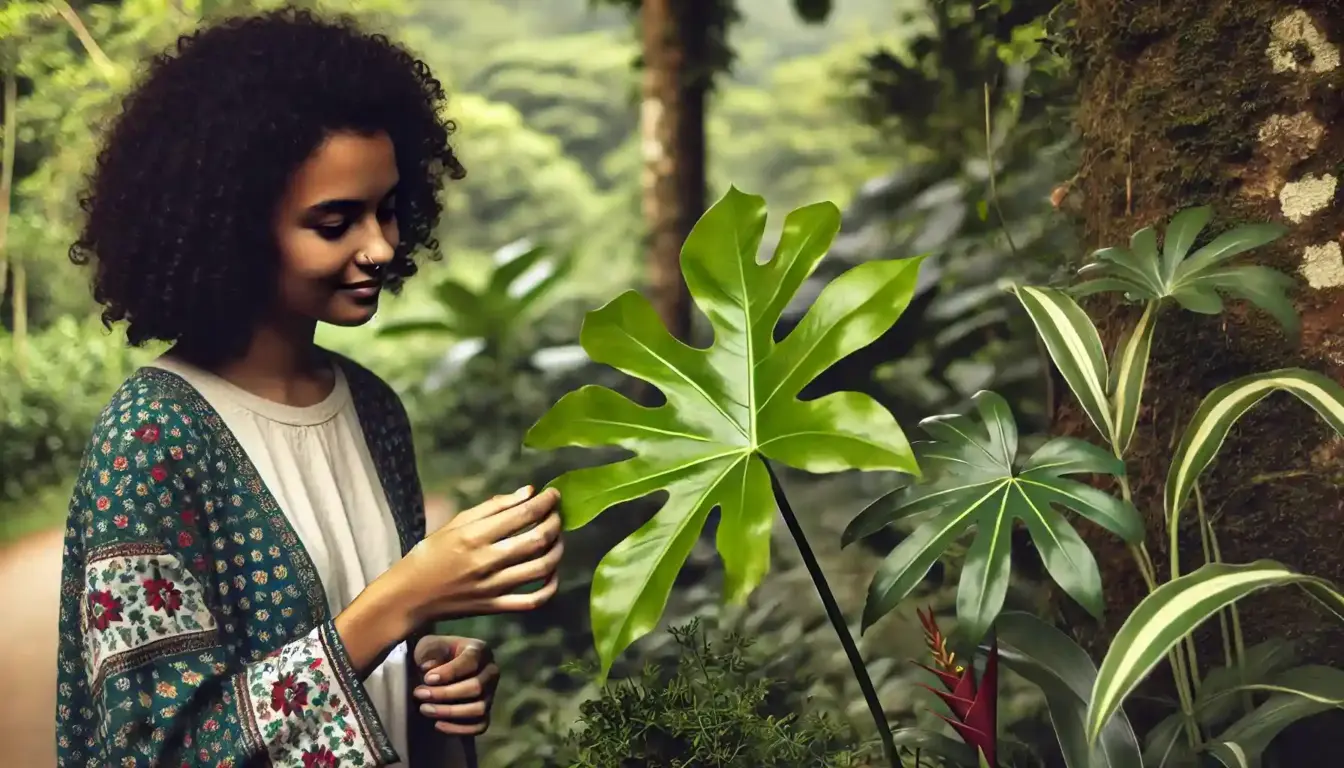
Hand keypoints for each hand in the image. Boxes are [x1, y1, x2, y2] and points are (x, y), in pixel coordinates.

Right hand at [392, 485, 562, 622]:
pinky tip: (552, 573)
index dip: (545, 502)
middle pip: (537, 539)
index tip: (554, 495)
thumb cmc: (431, 554)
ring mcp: (493, 587)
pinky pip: (533, 600)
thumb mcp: (455, 523)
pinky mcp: (495, 607)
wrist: (410, 596)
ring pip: (541, 568)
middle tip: (557, 515)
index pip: (523, 514)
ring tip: (558, 539)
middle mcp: (486, 561)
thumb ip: (493, 507)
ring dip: (557, 550)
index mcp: (474, 536)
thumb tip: (529, 492)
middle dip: (555, 523)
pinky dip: (550, 587)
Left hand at [412, 635, 497, 735]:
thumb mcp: (430, 646)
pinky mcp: (485, 712)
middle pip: (476, 687)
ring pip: (479, 709)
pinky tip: (438, 724)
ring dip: (450, 712)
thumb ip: (430, 653)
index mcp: (479, 650)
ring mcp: (490, 693)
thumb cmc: (435, 654)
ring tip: (425, 709)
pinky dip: (459, 728)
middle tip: (419, 694)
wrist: (440, 668)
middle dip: (445, 694)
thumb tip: (428, 669)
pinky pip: (479, 726)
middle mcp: (490, 672)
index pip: (470, 661)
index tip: (427, 678)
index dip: (449, 672)